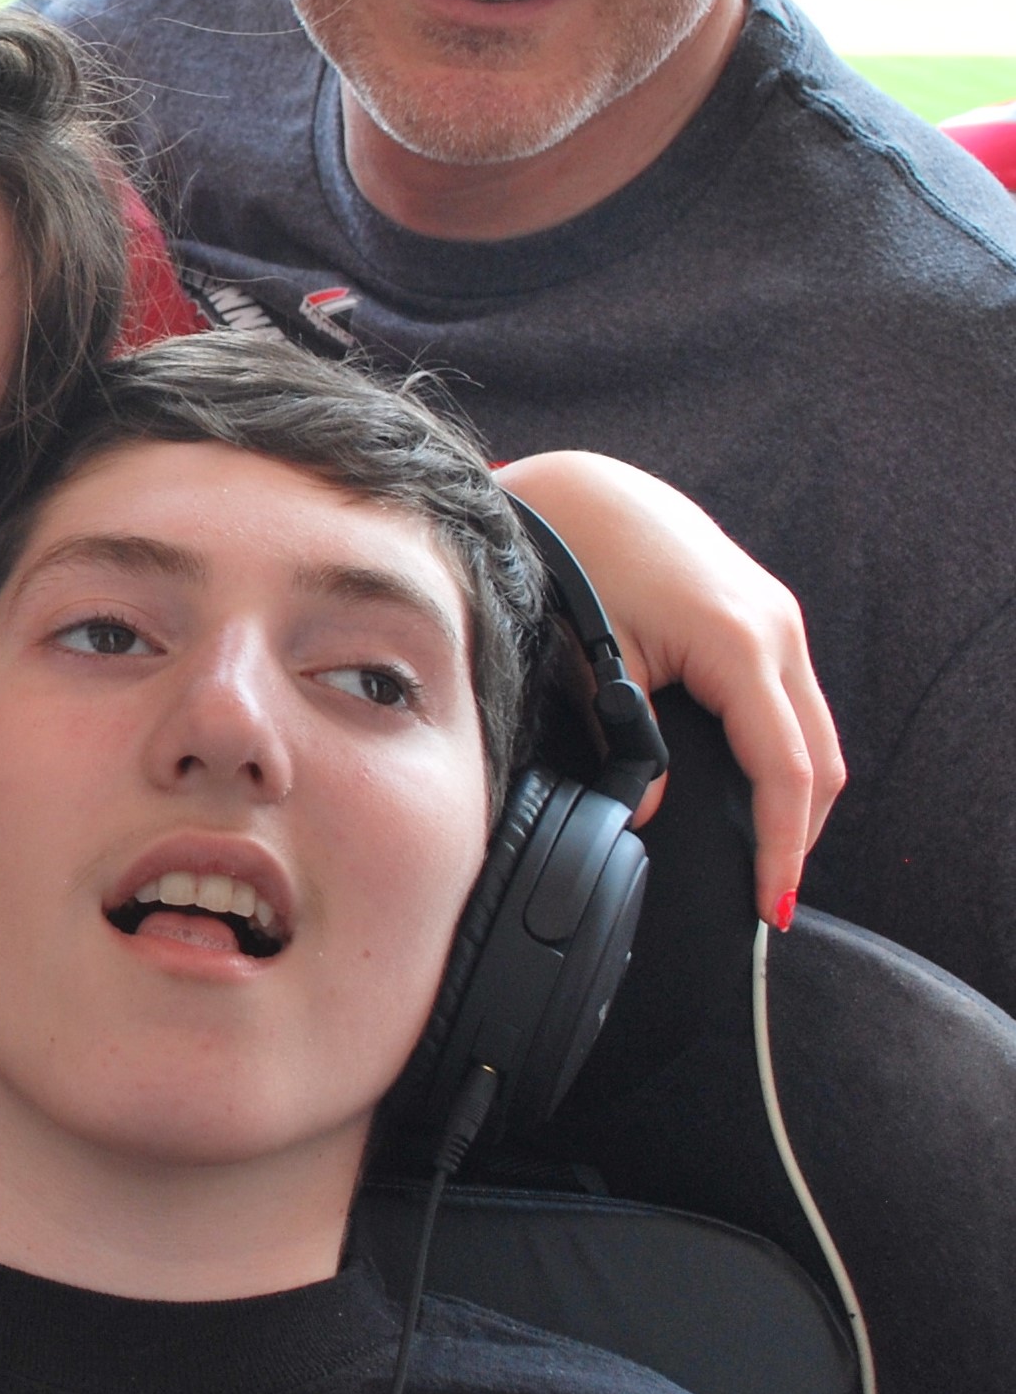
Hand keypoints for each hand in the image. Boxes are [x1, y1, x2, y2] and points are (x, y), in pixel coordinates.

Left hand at [493, 451, 843, 927]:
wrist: (577, 490)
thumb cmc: (575, 560)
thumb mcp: (595, 660)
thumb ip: (631, 743)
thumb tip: (648, 813)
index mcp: (740, 643)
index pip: (782, 771)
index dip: (780, 845)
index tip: (770, 903)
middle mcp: (777, 629)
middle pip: (818, 759)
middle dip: (798, 831)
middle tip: (769, 892)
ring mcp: (778, 618)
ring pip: (812, 730)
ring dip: (795, 793)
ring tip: (762, 852)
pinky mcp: (763, 612)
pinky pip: (790, 699)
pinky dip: (780, 749)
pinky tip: (750, 785)